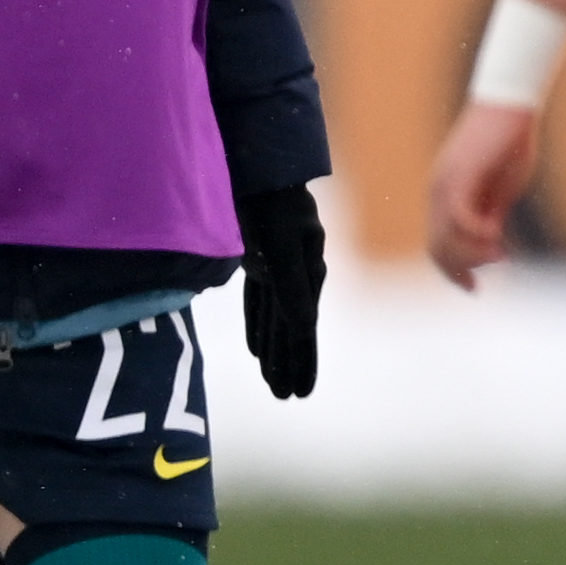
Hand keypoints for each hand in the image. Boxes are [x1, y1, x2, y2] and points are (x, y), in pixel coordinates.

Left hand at [236, 184, 327, 403]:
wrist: (257, 168)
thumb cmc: (269, 205)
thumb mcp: (281, 247)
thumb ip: (290, 287)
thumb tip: (302, 326)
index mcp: (308, 274)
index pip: (304, 329)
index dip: (303, 362)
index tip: (301, 392)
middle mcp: (297, 275)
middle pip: (293, 329)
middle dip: (289, 364)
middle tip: (286, 396)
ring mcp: (279, 268)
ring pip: (276, 319)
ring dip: (274, 350)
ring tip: (273, 379)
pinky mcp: (259, 261)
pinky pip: (261, 303)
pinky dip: (260, 325)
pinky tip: (257, 345)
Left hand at [423, 104, 538, 285]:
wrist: (510, 106)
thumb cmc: (510, 141)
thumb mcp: (502, 187)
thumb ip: (492, 213)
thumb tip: (489, 241)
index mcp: (447, 196)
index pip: (438, 245)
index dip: (454, 271)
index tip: (474, 288)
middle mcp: (438, 193)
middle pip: (438, 248)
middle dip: (464, 267)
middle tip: (498, 263)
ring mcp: (446, 185)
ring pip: (446, 238)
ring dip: (474, 254)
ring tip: (501, 253)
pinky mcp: (460, 176)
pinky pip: (460, 218)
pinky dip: (477, 234)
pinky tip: (498, 236)